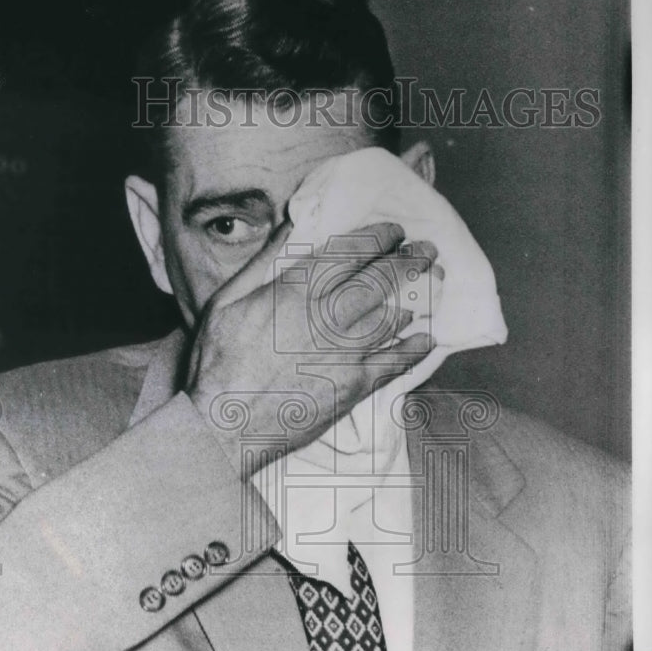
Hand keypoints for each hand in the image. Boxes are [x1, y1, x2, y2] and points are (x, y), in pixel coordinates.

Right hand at [186, 221, 438, 477]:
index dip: (378, 237)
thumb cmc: (218, 363)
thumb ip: (263, 261)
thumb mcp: (226, 301)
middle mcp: (327, 317)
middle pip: (381, 279)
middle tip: (427, 251)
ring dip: (418, 297)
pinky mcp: (354, 387)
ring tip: (433, 285)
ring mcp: (345, 353)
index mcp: (296, 291)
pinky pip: (396, 363)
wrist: (225, 425)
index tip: (393, 231)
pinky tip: (427, 338)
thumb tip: (289, 225)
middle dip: (409, 260)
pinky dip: (415, 348)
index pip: (350, 252)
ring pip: (394, 316)